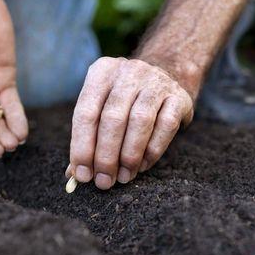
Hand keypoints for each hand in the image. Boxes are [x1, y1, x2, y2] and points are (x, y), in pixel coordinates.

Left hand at [66, 57, 193, 188]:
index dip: (82, 147)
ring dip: (129, 155)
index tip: (82, 175)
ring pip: (140, 121)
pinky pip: (166, 126)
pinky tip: (142, 165)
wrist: (168, 75)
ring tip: (123, 177)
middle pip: (112, 118)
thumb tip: (75, 174)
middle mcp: (129, 72)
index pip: (85, 112)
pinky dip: (152, 150)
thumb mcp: (102, 108)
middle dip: (106, 156)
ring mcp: (156, 82)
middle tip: (104, 181)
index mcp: (102, 72)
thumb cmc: (126, 101)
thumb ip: (87, 138)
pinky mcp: (179, 97)